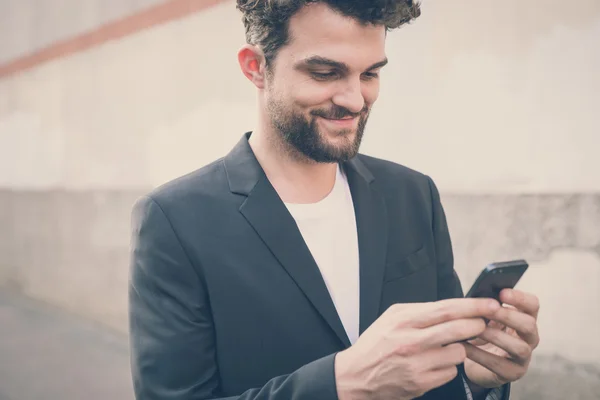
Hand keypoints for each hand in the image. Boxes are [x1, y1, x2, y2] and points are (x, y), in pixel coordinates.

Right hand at [334, 298, 500, 399]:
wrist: (356, 376)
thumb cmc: (376, 344)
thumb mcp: (391, 318)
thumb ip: (419, 311)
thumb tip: (452, 307)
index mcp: (403, 320)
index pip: (446, 309)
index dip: (472, 306)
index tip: (491, 303)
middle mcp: (411, 341)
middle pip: (457, 329)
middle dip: (477, 324)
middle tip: (483, 323)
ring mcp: (417, 364)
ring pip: (458, 352)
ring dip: (458, 348)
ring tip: (445, 347)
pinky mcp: (421, 383)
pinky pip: (451, 372)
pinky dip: (448, 367)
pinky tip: (434, 364)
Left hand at [464, 289, 540, 388]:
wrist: (475, 362)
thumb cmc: (482, 333)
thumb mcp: (485, 318)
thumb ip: (486, 307)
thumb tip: (477, 296)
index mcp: (524, 318)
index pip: (532, 305)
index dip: (520, 298)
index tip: (502, 292)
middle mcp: (529, 338)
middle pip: (529, 325)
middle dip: (509, 316)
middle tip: (489, 309)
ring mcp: (523, 357)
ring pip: (519, 347)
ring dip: (496, 336)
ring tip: (476, 329)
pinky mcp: (512, 373)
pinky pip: (499, 365)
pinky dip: (480, 355)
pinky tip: (465, 347)